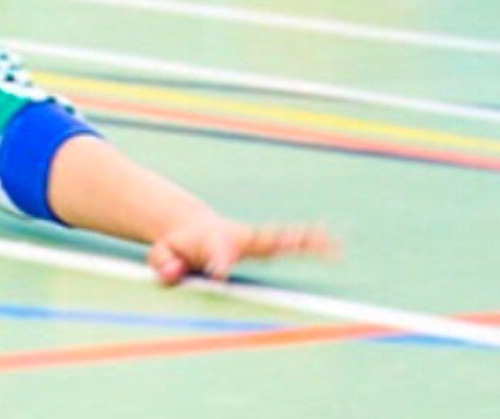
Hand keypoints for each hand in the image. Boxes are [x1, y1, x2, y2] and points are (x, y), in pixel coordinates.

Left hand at [147, 214, 339, 285]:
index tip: (220, 272)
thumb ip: (165, 265)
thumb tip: (173, 273)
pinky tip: (337, 245)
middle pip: (262, 238)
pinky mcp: (267, 244)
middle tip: (295, 240)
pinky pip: (293, 243)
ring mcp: (256, 239)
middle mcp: (240, 237)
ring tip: (334, 243)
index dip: (218, 261)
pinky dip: (314, 243)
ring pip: (285, 239)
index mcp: (213, 240)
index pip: (217, 252)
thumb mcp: (163, 255)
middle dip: (277, 240)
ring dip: (309, 240)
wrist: (190, 226)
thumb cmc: (177, 246)